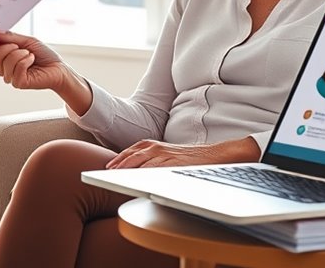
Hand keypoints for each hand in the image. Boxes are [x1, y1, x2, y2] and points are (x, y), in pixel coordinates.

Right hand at [0, 29, 68, 90]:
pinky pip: (17, 68)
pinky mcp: (19, 83)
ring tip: (30, 55)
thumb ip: (10, 37)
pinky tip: (32, 60)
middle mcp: (5, 69)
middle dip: (10, 47)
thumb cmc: (44, 55)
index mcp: (4, 58)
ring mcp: (11, 77)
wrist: (58, 67)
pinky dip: (26, 60)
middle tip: (22, 48)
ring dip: (20, 54)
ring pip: (6, 61)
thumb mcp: (27, 41)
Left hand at [106, 137, 260, 168]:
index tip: (108, 166)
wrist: (215, 155)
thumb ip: (153, 161)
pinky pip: (159, 167)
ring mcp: (167, 154)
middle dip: (120, 163)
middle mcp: (159, 147)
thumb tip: (136, 172)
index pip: (132, 150)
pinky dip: (147, 172)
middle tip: (108, 172)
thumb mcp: (168, 156)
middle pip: (134, 154)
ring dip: (129, 167)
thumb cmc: (190, 159)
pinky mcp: (176, 162)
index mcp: (156, 145)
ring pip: (143, 160)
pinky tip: (139, 179)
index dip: (120, 158)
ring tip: (117, 175)